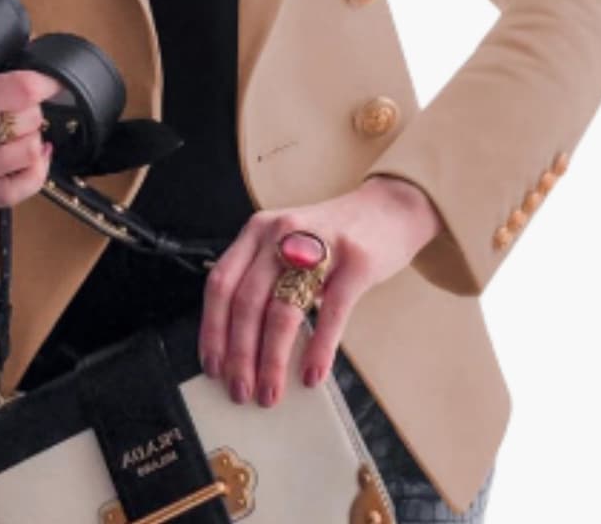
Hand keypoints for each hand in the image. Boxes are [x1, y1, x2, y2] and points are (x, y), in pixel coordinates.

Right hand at [0, 44, 63, 206]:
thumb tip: (38, 49)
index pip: (21, 92)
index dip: (47, 83)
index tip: (54, 80)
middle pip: (28, 122)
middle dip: (33, 107)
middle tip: (21, 101)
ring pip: (28, 154)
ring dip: (32, 136)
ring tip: (21, 126)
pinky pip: (14, 192)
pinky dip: (34, 174)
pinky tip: (36, 156)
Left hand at [197, 175, 442, 407]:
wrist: (388, 208)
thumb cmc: (331, 236)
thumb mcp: (286, 244)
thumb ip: (263, 279)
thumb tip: (241, 346)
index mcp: (257, 231)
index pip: (221, 282)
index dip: (212, 329)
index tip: (212, 366)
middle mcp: (281, 232)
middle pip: (247, 301)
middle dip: (240, 355)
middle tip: (240, 391)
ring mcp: (319, 245)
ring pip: (283, 309)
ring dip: (271, 360)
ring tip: (270, 392)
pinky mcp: (356, 261)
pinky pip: (332, 312)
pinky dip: (319, 349)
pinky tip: (311, 375)